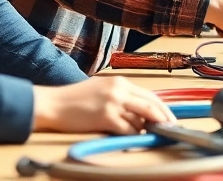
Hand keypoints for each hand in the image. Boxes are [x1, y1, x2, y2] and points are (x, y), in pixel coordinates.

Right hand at [32, 76, 174, 133]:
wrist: (52, 104)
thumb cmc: (74, 99)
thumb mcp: (101, 88)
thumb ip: (120, 95)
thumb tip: (138, 110)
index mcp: (120, 82)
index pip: (150, 94)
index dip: (162, 108)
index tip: (169, 118)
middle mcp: (119, 90)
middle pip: (151, 105)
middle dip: (163, 118)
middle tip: (170, 129)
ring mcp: (113, 103)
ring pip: (142, 118)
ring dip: (148, 129)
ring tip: (153, 136)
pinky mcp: (105, 117)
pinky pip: (128, 129)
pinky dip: (134, 136)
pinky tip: (135, 140)